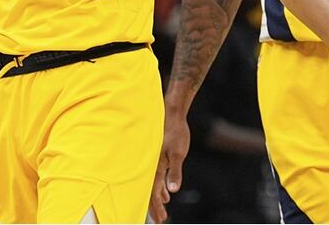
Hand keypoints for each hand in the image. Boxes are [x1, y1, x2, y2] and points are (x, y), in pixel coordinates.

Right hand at [150, 108, 190, 223]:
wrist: (171, 113)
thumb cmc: (175, 132)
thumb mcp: (178, 153)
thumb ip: (175, 172)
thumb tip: (173, 189)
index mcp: (155, 166)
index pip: (154, 192)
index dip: (156, 207)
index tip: (160, 219)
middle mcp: (151, 165)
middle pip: (150, 191)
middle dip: (155, 206)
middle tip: (161, 219)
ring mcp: (153, 161)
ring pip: (152, 184)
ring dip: (158, 198)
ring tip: (163, 210)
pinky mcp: (157, 156)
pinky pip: (156, 176)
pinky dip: (160, 187)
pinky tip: (167, 192)